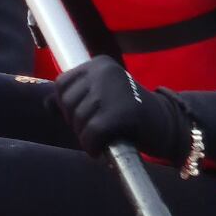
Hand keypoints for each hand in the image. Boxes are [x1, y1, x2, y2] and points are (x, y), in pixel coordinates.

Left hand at [54, 56, 188, 162]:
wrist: (169, 127)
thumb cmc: (131, 115)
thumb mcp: (101, 100)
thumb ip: (75, 100)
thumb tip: (46, 104)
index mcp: (99, 64)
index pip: (62, 85)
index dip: (68, 107)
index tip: (87, 117)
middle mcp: (105, 71)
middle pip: (67, 103)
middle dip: (77, 123)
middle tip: (96, 132)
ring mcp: (114, 90)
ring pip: (78, 119)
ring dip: (85, 137)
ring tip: (102, 140)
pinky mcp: (123, 111)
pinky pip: (91, 133)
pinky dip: (91, 147)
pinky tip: (99, 151)